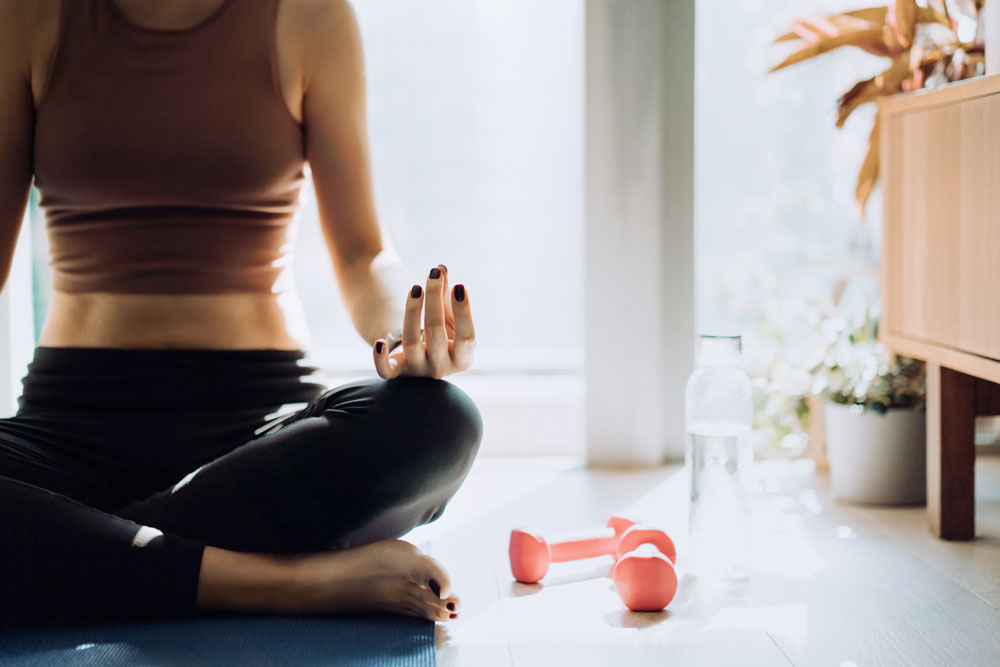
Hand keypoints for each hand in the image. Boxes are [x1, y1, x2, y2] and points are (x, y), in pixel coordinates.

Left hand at [373, 264, 475, 378]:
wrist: (422, 359)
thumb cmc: (441, 334)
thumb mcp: (448, 317)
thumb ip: (445, 295)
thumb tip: (440, 269)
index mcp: (462, 359)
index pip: (466, 337)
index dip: (463, 311)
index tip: (459, 286)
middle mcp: (441, 368)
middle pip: (435, 332)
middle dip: (434, 300)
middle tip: (433, 275)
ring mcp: (418, 371)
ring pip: (411, 342)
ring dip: (412, 312)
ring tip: (416, 288)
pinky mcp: (397, 372)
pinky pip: (385, 371)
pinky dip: (380, 358)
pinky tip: (379, 341)